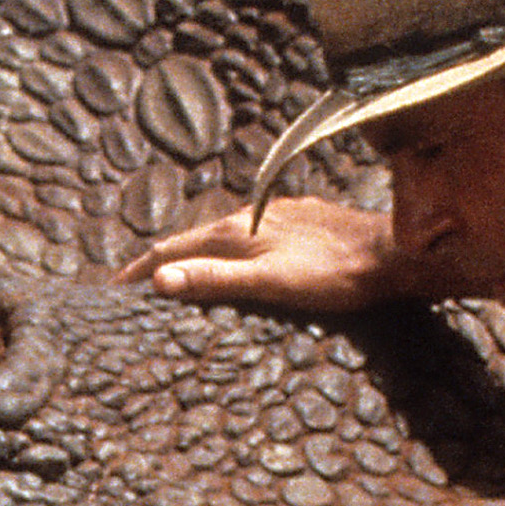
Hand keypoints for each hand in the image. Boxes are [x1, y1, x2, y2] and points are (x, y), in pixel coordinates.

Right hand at [112, 195, 405, 318]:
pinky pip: (251, 237)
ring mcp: (278, 216)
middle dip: (161, 262)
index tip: (113, 289)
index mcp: (236, 231)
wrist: (391, 253)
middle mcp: (251, 216)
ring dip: (195, 256)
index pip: (171, 248)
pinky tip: (240, 265)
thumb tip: (159, 278)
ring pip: (223, 238)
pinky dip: (229, 254)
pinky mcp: (301, 222)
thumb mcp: (270, 283)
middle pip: (192, 239)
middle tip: (135, 286)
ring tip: (181, 276)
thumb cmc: (335, 274)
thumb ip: (215, 279)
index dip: (139, 269)